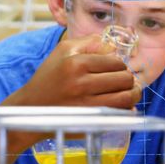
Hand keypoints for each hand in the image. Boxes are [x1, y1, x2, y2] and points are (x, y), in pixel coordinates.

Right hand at [8, 34, 140, 109]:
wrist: (31, 108)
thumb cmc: (48, 77)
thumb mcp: (62, 51)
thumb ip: (88, 42)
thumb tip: (113, 45)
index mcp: (76, 64)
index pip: (115, 62)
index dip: (120, 65)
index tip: (117, 68)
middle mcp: (81, 84)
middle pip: (124, 79)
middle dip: (128, 79)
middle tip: (125, 80)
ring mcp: (86, 104)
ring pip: (125, 97)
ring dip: (133, 94)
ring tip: (131, 92)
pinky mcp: (89, 121)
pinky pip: (118, 114)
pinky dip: (126, 109)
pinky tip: (123, 106)